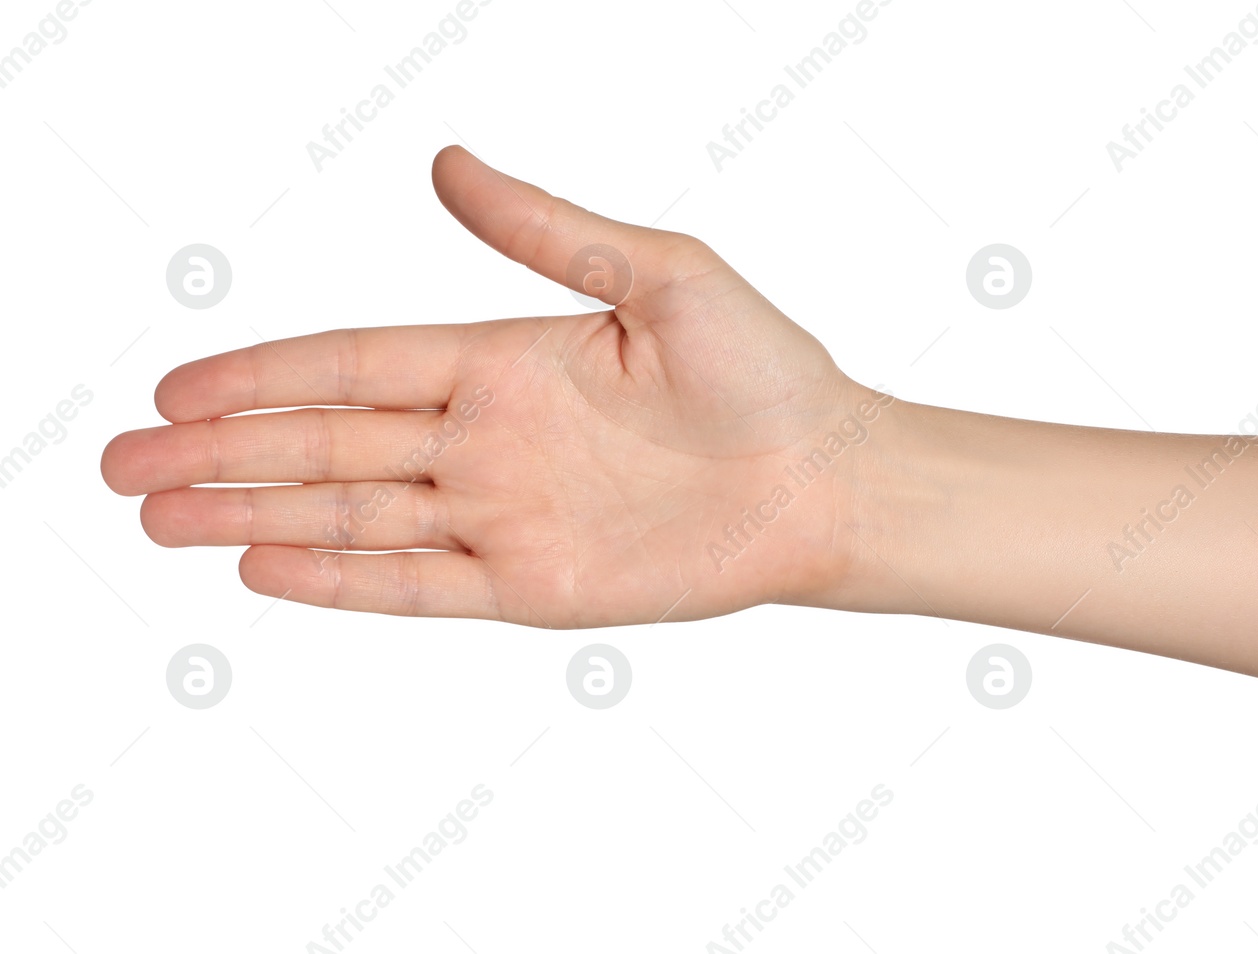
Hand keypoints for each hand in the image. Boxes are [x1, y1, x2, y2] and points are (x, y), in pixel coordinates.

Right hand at [102, 146, 885, 626]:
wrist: (828, 477)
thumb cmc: (764, 369)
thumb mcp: (659, 272)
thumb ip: (545, 231)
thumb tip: (444, 160)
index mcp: (503, 358)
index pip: (353, 363)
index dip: (261, 376)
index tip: (175, 390)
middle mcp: (487, 438)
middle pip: (327, 444)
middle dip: (223, 455)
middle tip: (122, 469)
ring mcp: (504, 514)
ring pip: (353, 515)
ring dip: (255, 514)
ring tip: (161, 522)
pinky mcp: (534, 584)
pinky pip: (419, 584)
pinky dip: (342, 579)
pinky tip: (264, 567)